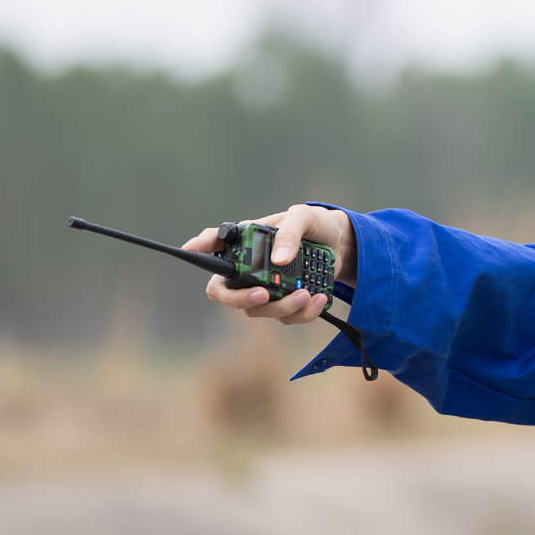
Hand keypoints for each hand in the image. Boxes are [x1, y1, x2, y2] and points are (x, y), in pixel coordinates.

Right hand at [184, 203, 357, 325]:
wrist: (344, 244)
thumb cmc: (316, 225)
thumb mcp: (304, 217)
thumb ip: (289, 232)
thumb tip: (278, 259)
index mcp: (247, 244)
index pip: (214, 248)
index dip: (198, 250)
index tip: (190, 250)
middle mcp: (250, 270)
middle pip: (226, 294)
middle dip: (240, 299)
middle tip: (263, 295)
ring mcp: (267, 288)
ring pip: (258, 310)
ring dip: (282, 307)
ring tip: (307, 294)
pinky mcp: (287, 302)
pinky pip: (287, 317)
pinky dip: (304, 313)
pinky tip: (318, 299)